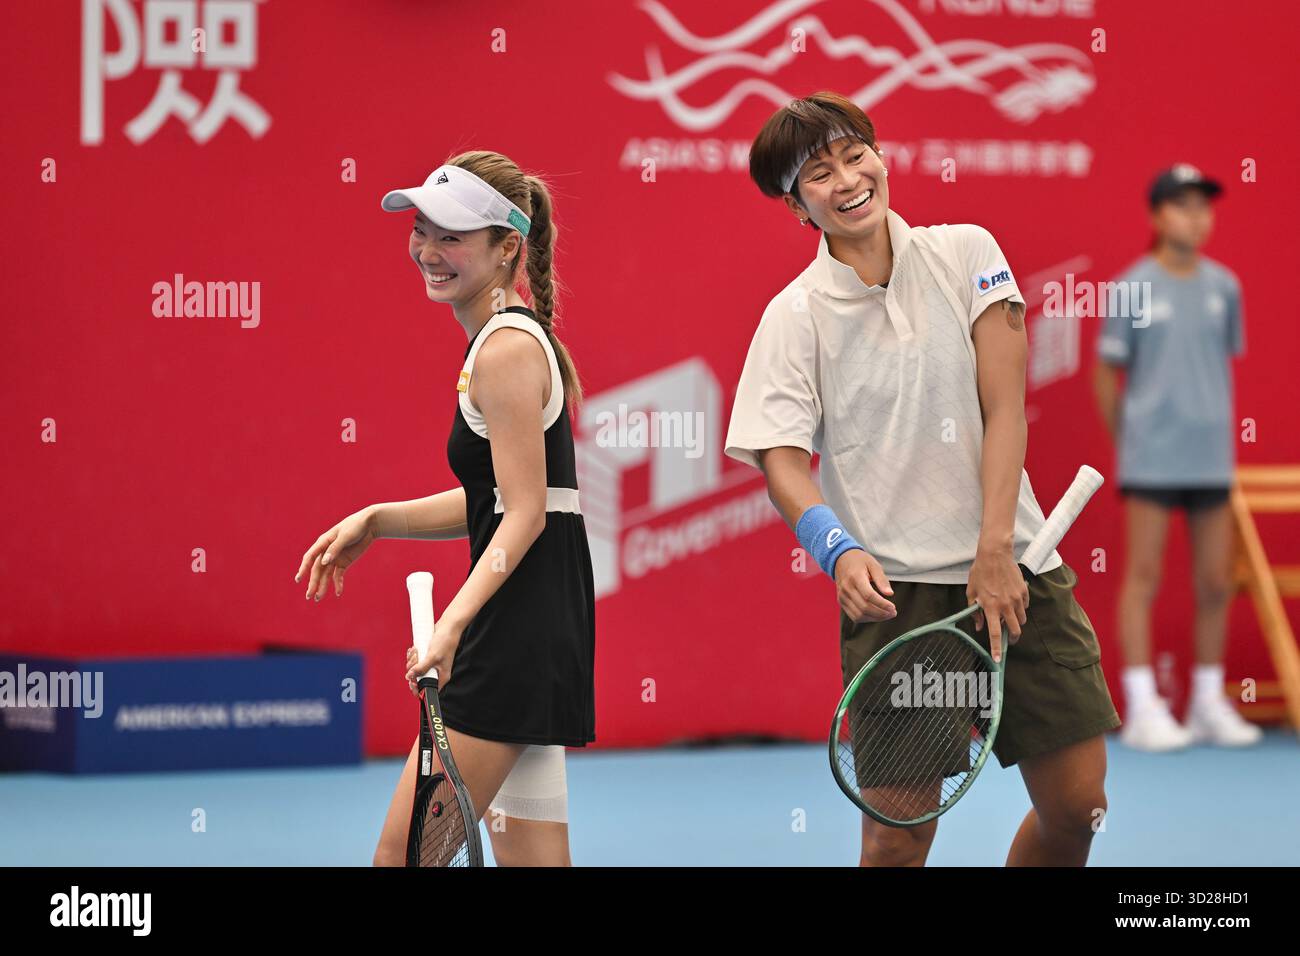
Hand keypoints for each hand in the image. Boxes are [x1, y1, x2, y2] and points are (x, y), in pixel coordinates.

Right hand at [294, 508, 377, 601]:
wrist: (369, 525)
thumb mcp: (345, 536)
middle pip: (317, 569)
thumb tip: (324, 562)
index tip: (298, 579)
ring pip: (326, 574)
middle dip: (313, 582)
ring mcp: (335, 557)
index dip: (303, 568)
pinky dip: (338, 583)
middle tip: (309, 596)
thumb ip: (335, 548)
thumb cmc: (355, 526)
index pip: (310, 557)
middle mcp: (326, 551)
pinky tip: (337, 593)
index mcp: (323, 542)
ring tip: (318, 598)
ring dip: (322, 586)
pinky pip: (338, 575)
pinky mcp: (344, 562)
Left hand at [405, 619, 464, 687]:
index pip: (428, 690)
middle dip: (413, 670)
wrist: (448, 627)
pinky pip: (415, 659)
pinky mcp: (426, 656)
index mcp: (441, 677)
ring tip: (417, 651)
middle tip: (416, 660)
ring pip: (415, 668)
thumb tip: (410, 676)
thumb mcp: (432, 657)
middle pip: (418, 679)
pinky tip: (415, 648)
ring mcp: (431, 664)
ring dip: (412, 660)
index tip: (411, 681)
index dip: (418, 689)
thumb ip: (421, 668)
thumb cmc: (446, 642)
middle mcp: (436, 672)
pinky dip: (413, 654)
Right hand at [834, 549, 896, 622]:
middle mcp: (846, 588)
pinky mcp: (841, 602)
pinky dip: (867, 619)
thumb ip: (881, 579)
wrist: (841, 560)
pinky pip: (854, 616)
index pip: (869, 596)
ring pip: (859, 615)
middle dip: (881, 613)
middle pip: (864, 607)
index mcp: (855, 577)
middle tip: (893, 612)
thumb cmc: (859, 561)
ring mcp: (842, 596)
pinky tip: (876, 615)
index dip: (882, 604)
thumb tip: (890, 594)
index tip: (893, 607)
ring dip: (875, 618)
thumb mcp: (874, 565)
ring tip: (886, 615)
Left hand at [966, 546, 1028, 662]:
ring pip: (1021, 620)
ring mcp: (1017, 599)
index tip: (997, 659)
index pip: (995, 633)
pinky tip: (1012, 602)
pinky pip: (1025, 607)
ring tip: (1008, 616)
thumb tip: (978, 626)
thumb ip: (975, 611)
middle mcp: (1005, 605)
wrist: (995, 554)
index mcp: (990, 607)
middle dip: (1013, 638)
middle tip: (1009, 640)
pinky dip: (1020, 609)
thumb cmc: (980, 572)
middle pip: (1014, 630)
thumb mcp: (971, 592)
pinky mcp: (1024, 592)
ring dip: (1016, 622)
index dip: (996, 648)